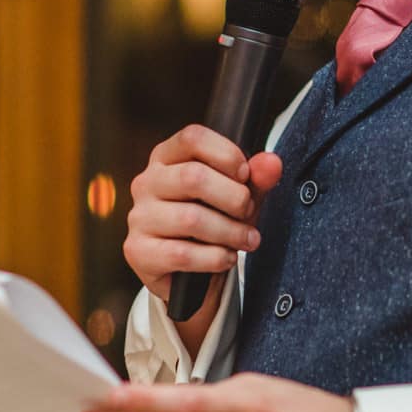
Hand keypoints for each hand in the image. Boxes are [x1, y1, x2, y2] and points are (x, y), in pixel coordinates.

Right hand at [124, 125, 283, 302]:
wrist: (187, 273)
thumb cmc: (212, 221)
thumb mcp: (238, 195)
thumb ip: (256, 178)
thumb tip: (272, 163)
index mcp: (167, 158)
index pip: (192, 138)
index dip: (226, 154)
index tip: (245, 175)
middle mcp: (147, 182)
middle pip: (193, 177)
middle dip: (234, 197)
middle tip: (249, 211)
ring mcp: (139, 217)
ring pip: (191, 219)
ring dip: (230, 232)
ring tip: (247, 239)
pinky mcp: (139, 252)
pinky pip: (182, 254)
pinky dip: (214, 257)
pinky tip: (227, 258)